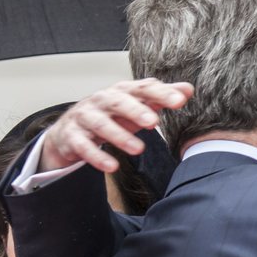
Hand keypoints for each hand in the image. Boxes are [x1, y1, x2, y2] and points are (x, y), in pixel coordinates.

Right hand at [39, 79, 192, 172]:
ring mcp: (85, 117)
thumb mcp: (136, 105)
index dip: (161, 93)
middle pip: (118, 102)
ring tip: (139, 149)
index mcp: (121, 91)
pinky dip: (97, 157)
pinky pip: (83, 146)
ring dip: (119, 136)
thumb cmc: (111, 115)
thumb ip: (160, 98)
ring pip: (101, 124)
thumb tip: (187, 89)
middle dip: (136, 111)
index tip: (180, 101)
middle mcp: (101, 100)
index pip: (142, 88)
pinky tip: (112, 167)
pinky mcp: (73, 137)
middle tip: (154, 123)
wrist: (69, 130)